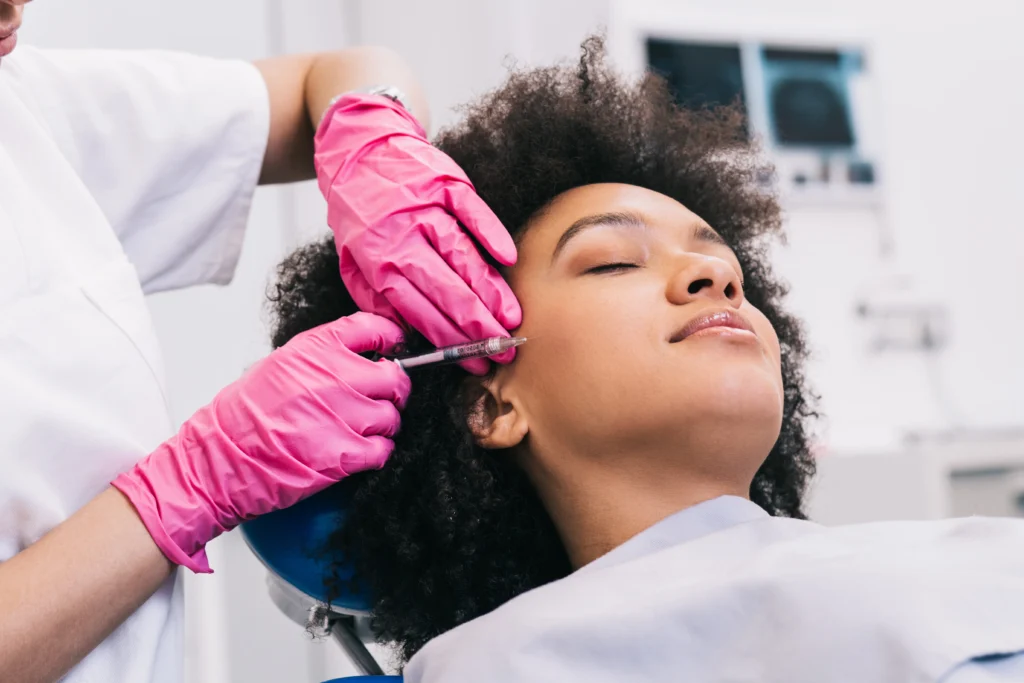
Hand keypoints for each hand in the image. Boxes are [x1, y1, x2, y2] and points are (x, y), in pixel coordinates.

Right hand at [112, 312, 410, 572]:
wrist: (218, 459)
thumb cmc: (243, 416)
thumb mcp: (281, 366)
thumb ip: (323, 357)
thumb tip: (363, 358)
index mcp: (316, 349)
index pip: (374, 327)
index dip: (390, 340)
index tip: (392, 350)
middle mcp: (334, 377)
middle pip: (395, 377)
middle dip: (392, 391)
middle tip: (379, 400)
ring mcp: (342, 416)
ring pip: (392, 416)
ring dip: (381, 426)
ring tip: (358, 431)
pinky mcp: (344, 455)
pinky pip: (384, 449)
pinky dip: (376, 453)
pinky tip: (356, 453)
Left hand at [314, 93, 522, 373]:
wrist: (358, 147)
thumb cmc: (359, 213)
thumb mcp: (352, 260)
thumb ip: (376, 298)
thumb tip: (407, 336)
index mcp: (378, 261)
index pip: (418, 310)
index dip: (448, 339)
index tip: (474, 360)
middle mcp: (402, 236)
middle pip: (445, 289)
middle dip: (477, 325)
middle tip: (503, 348)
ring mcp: (425, 207)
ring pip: (462, 255)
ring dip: (489, 290)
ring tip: (511, 318)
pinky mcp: (444, 183)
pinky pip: (471, 211)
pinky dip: (490, 233)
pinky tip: (507, 259)